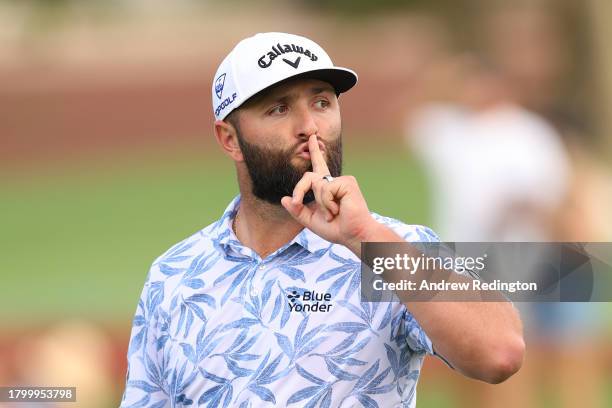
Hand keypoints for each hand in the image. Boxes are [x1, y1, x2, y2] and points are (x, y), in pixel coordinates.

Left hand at [281, 134, 379, 252]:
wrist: (354, 236)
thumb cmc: (337, 229)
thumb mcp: (311, 220)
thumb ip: (297, 210)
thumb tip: (284, 199)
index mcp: (327, 188)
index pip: (318, 166)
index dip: (314, 152)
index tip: (312, 138)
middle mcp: (334, 181)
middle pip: (308, 176)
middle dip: (299, 191)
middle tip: (300, 204)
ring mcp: (341, 180)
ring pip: (316, 184)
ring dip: (320, 204)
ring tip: (333, 214)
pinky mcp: (346, 182)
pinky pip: (324, 188)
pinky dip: (327, 203)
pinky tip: (338, 210)